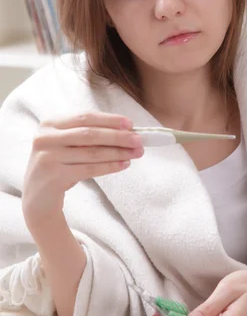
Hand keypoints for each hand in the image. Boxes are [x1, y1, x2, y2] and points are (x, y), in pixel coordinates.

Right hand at [22, 112, 142, 229]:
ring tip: (136, 153)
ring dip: (118, 152)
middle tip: (139, 140)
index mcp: (50, 124)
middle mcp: (46, 138)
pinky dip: (109, 166)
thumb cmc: (59, 165)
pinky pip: (89, 169)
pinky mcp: (54, 176)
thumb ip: (88, 135)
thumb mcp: (66, 144)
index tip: (130, 124)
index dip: (109, 119)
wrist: (37, 197)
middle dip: (117, 136)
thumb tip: (126, 131)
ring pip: (92, 152)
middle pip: (90, 134)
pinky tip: (124, 164)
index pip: (85, 117)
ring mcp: (48, 157)